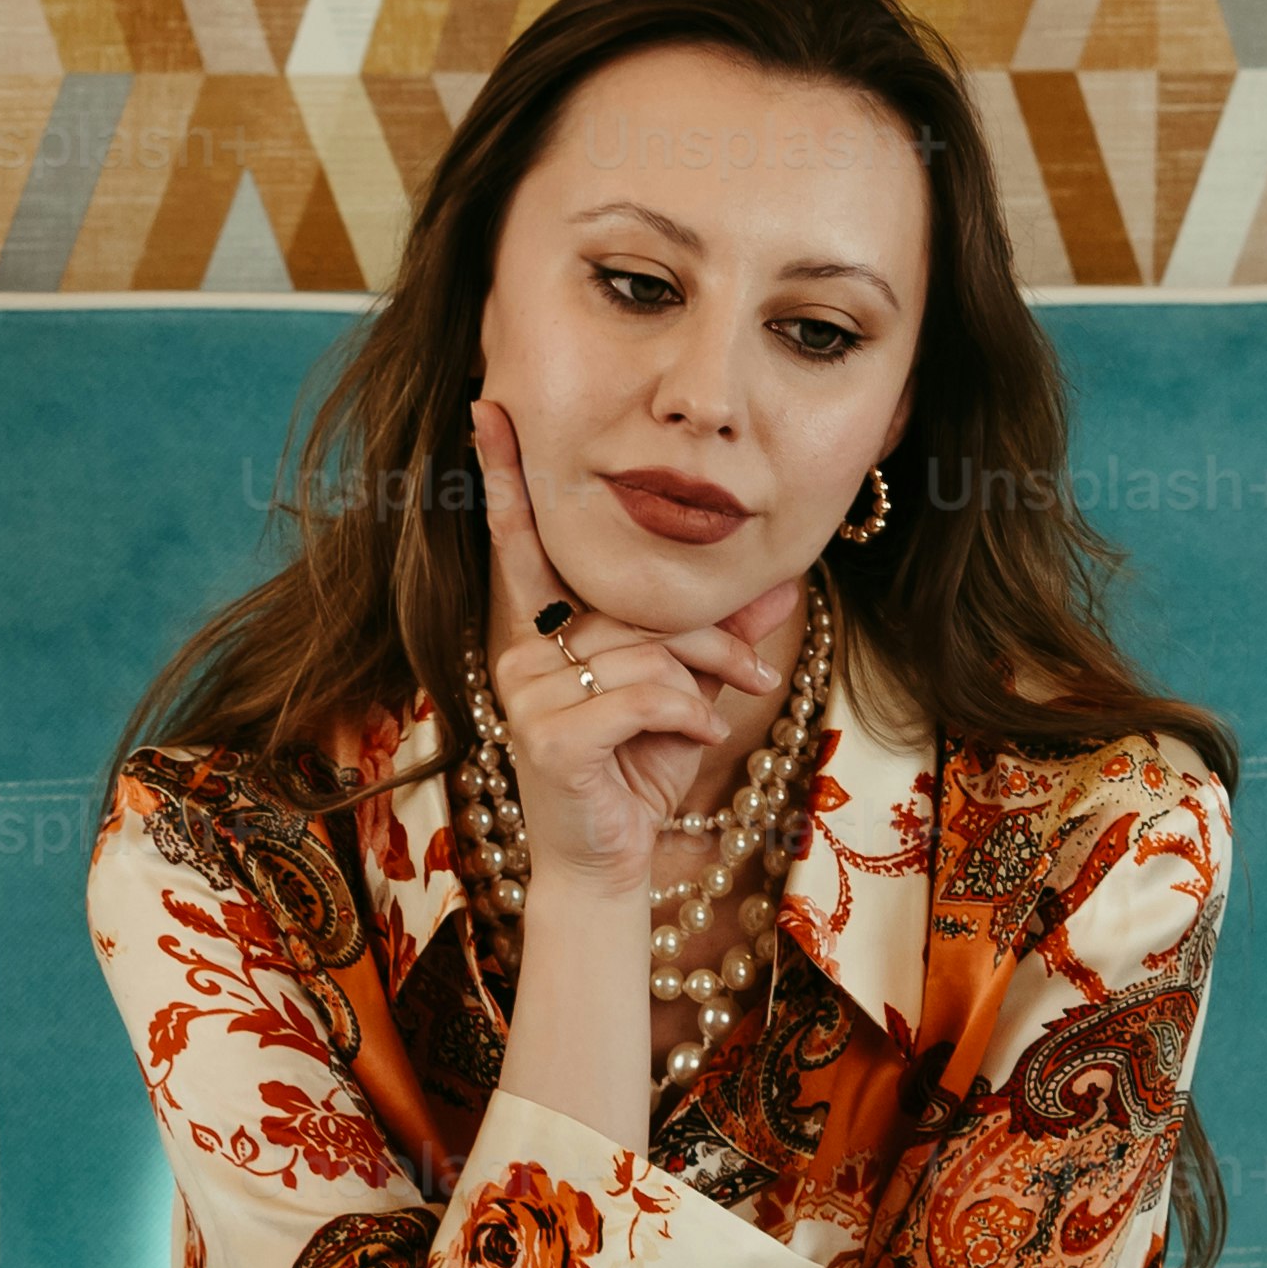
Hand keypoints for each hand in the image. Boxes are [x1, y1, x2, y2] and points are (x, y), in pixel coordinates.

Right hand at [467, 398, 792, 899]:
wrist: (612, 861)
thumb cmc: (638, 771)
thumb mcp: (687, 691)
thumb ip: (719, 634)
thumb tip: (779, 586)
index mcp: (541, 629)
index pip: (520, 541)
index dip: (502, 476)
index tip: (487, 406)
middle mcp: (522, 650)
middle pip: (630, 604)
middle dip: (705, 636)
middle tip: (756, 668)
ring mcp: (526, 692)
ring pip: (644, 650)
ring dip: (704, 684)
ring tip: (719, 718)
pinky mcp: (546, 736)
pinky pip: (642, 695)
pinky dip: (687, 718)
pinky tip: (695, 743)